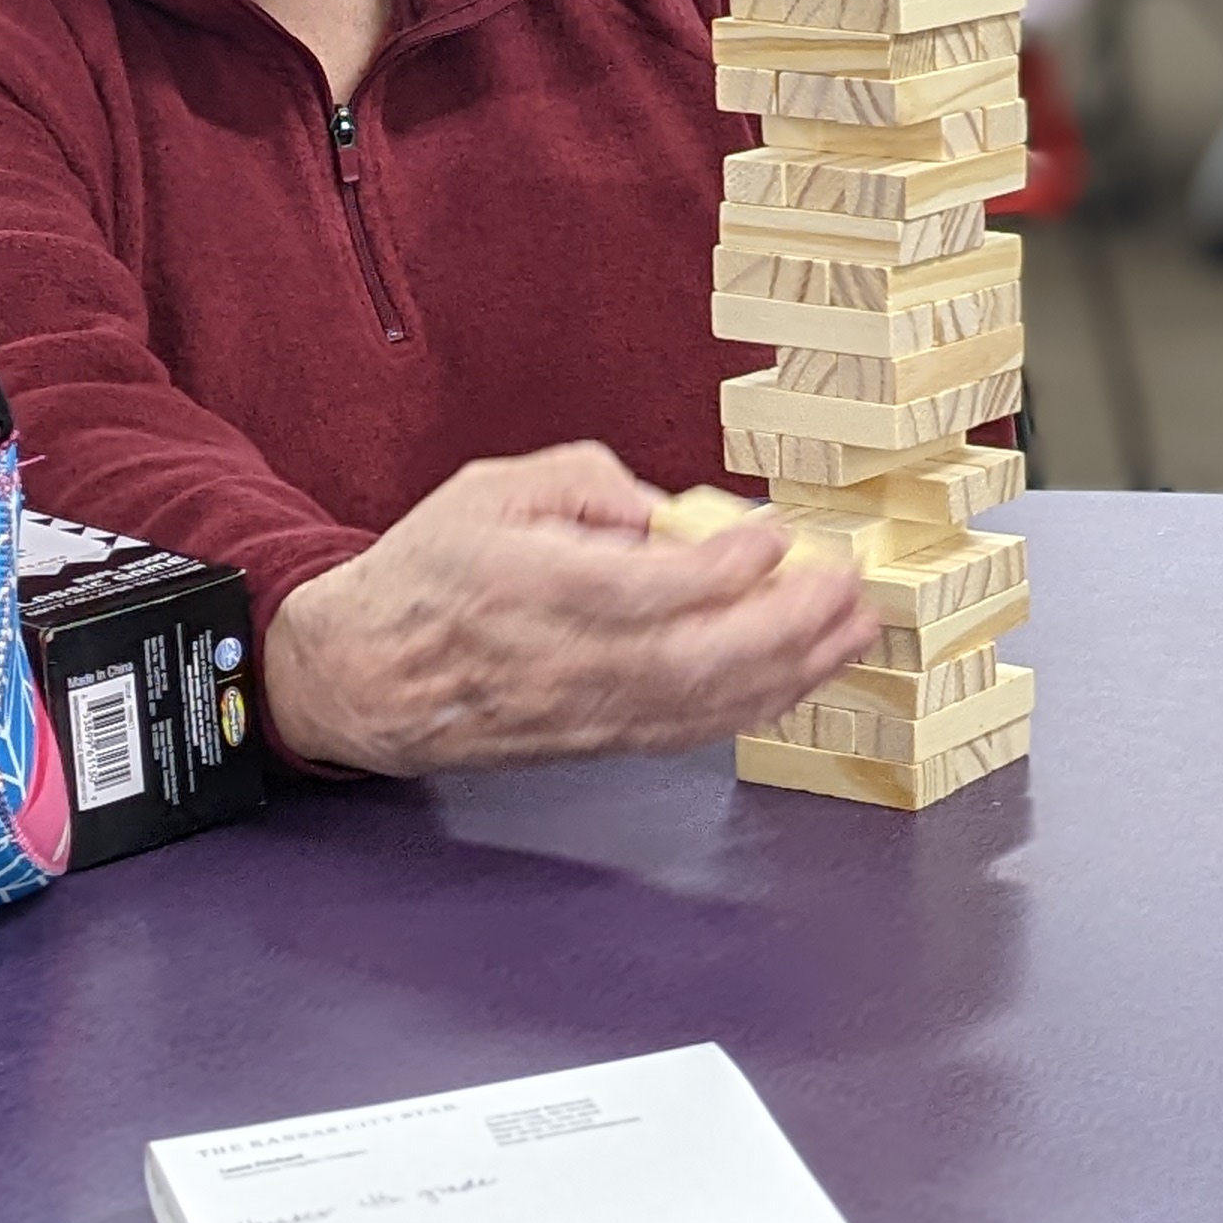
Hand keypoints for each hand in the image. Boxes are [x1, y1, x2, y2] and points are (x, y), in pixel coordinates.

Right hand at [261, 443, 874, 774]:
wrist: (367, 674)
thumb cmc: (431, 572)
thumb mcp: (493, 489)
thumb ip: (585, 481)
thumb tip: (671, 509)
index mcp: (526, 588)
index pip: (643, 589)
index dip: (722, 565)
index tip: (776, 530)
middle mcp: (561, 662)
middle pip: (694, 659)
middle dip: (788, 625)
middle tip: (848, 584)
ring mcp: (584, 713)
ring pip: (705, 706)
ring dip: (794, 670)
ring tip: (855, 629)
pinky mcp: (599, 742)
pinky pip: (693, 732)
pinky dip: (759, 706)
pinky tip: (804, 674)